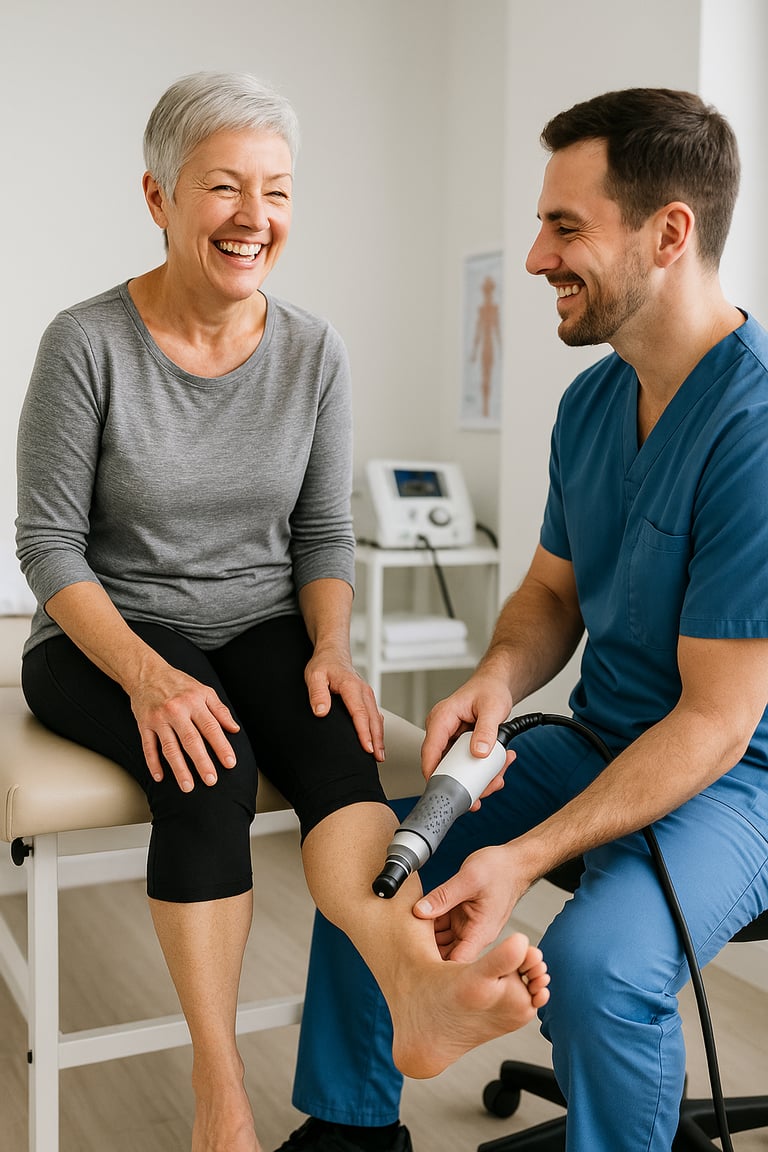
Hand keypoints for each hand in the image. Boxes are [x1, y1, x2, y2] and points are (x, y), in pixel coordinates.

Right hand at [130, 662, 239, 791]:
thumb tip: (235, 729)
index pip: (211, 727)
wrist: (147, 673)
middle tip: (211, 780)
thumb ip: (220, 710)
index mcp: (194, 702)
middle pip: (191, 740)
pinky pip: (148, 747)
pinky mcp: (144, 725)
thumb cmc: (179, 684)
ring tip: (188, 786)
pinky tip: (160, 777)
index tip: (230, 763)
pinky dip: (153, 763)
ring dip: (179, 768)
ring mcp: (158, 719)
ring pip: (169, 748)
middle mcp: (176, 711)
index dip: (221, 746)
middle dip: (202, 762)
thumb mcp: (204, 690)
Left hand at [305, 644, 384, 760]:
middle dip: (377, 740)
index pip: (360, 713)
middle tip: (377, 758)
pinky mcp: (367, 698)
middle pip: (373, 719)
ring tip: (379, 755)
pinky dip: (378, 729)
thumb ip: (317, 694)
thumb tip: (321, 711)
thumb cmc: (323, 665)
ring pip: (377, 718)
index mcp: (351, 686)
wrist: (332, 653)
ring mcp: (367, 694)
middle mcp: (363, 691)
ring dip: (380, 737)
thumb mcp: (314, 676)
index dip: (364, 732)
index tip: (367, 748)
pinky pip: (375, 715)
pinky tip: (377, 741)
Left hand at [412, 843, 529, 961]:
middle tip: (403, 952)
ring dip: (424, 938)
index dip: (439, 973)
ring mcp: (467, 927)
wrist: (513, 863)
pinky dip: (429, 923)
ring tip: (403, 936)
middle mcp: (474, 934)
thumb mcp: (469, 879)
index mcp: (480, 932)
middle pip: (445, 956)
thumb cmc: (501, 872)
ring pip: (441, 941)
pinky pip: (442, 926)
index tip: (418, 970)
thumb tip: (419, 911)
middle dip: (425, 955)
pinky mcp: (461, 917)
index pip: (458, 965)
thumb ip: (443, 896)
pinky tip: (414, 920)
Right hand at [421, 672, 515, 804]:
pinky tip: (498, 766)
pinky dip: (482, 769)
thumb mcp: (492, 707)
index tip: (442, 790)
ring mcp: (450, 739)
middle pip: (445, 765)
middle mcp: (442, 730)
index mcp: (442, 718)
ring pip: (457, 768)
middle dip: (467, 779)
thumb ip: (486, 730)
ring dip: (478, 776)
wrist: (495, 685)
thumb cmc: (489, 689)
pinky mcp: (459, 745)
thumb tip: (480, 751)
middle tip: (487, 785)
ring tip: (499, 772)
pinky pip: (466, 764)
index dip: (433, 772)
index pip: (430, 750)